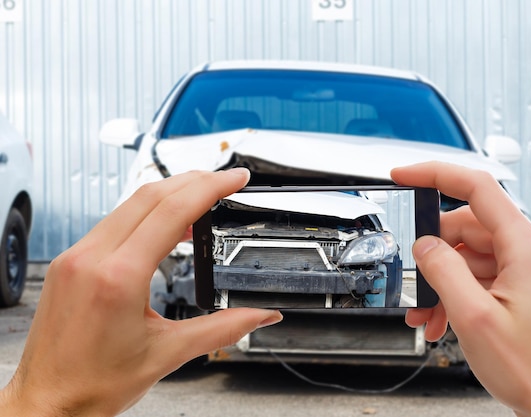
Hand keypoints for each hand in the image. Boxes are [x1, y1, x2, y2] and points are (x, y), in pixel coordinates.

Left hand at [0, 168, 282, 416]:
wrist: (47, 402)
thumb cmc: (93, 385)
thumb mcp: (168, 355)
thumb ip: (223, 329)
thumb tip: (261, 316)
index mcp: (118, 278)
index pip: (172, 212)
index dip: (210, 188)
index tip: (234, 178)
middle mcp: (91, 258)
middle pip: (150, 195)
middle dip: (194, 180)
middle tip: (225, 179)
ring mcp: (76, 256)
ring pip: (129, 203)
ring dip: (170, 193)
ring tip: (202, 199)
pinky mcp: (70, 261)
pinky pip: (113, 221)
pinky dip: (146, 213)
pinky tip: (165, 225)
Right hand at [392, 162, 530, 416]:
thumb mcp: (472, 317)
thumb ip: (442, 270)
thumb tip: (424, 245)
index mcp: (528, 248)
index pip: (477, 188)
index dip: (435, 175)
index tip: (405, 175)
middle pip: (469, 228)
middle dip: (435, 254)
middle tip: (418, 283)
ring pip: (474, 255)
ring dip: (445, 280)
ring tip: (428, 314)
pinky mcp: (530, 286)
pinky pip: (486, 275)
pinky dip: (461, 291)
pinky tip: (444, 317)